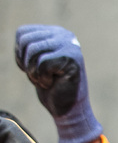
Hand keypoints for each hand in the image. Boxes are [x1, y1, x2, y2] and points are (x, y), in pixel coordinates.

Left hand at [14, 25, 101, 142]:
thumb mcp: (36, 60)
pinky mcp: (72, 60)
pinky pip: (42, 64)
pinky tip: (53, 84)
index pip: (23, 33)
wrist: (69, 109)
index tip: (33, 68)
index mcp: (56, 33)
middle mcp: (65, 36)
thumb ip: (31, 45)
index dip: (20, 54)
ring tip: (46, 80)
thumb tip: (21, 35)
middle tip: (40, 76)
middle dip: (26, 63)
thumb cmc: (51, 87)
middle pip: (26, 41)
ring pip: (33, 51)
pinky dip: (42, 78)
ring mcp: (70, 47)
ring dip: (33, 71)